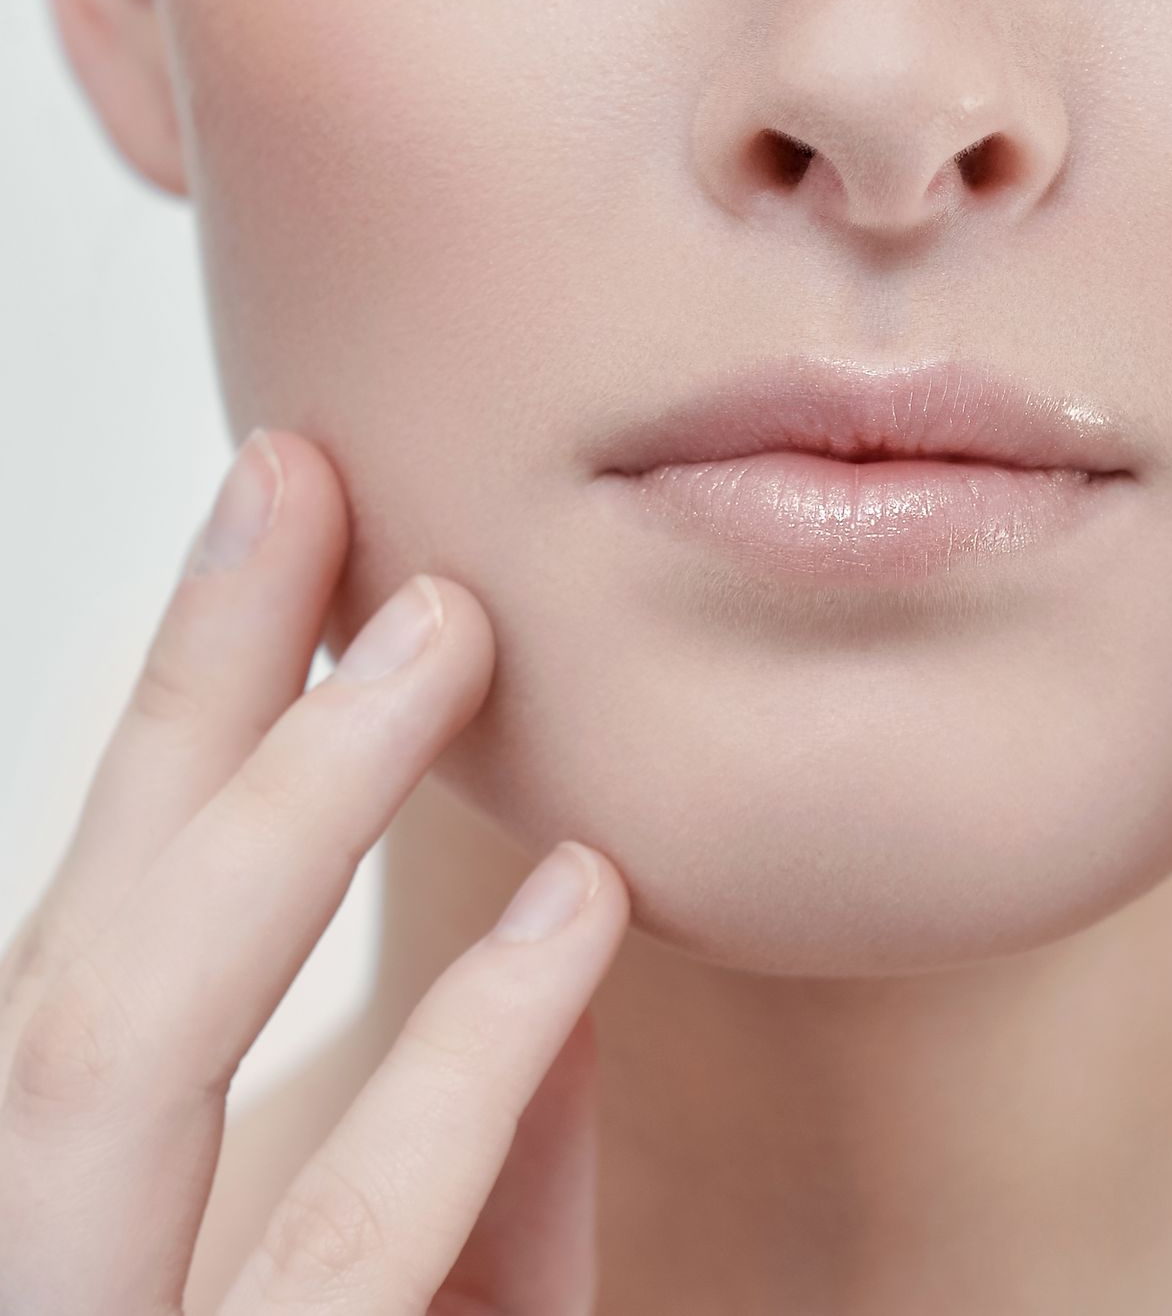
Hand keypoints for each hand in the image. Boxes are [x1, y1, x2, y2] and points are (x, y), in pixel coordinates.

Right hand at [0, 431, 629, 1313]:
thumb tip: (566, 905)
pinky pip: (338, 1261)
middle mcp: (44, 1287)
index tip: (281, 495)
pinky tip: (573, 910)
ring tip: (446, 632)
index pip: (100, 956)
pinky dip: (456, 1074)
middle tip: (311, 482)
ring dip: (287, 811)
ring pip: (116, 1060)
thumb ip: (481, 1191)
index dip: (182, 722)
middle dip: (190, 713)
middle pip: (75, 975)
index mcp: (91, 1252)